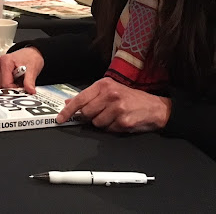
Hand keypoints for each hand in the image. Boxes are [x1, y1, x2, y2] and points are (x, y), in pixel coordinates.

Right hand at [0, 47, 43, 94]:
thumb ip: (29, 82)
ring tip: (20, 79)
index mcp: (5, 61)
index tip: (22, 90)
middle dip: (13, 87)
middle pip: (2, 84)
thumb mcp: (32, 70)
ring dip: (11, 85)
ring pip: (1, 84)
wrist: (32, 53)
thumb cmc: (31, 57)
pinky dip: (10, 82)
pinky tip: (16, 78)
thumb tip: (30, 91)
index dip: (14, 89)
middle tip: (22, 83)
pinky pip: (2, 81)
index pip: (5, 83)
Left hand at [56, 77, 171, 131]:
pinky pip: (108, 129)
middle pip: (86, 113)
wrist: (154, 107)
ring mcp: (117, 108)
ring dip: (102, 122)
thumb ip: (89, 96)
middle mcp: (110, 94)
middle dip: (89, 116)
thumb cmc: (131, 98)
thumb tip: (70, 102)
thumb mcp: (110, 90)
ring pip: (96, 123)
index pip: (80, 99)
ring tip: (113, 115)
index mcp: (104, 85)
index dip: (68, 110)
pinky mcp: (123, 121)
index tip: (60, 118)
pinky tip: (120, 121)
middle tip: (100, 113)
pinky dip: (112, 128)